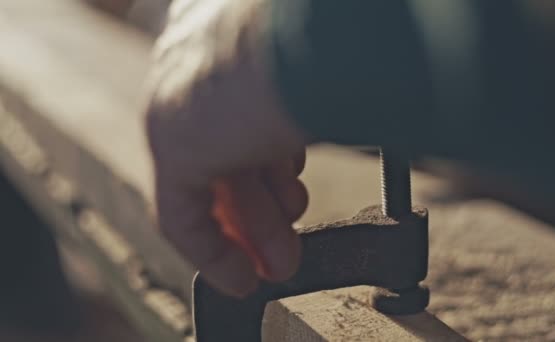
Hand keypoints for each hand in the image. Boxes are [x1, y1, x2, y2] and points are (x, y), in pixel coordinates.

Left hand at [144, 0, 308, 296]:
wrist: (321, 40)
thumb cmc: (339, 47)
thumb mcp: (318, 82)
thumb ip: (303, 108)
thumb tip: (323, 144)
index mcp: (224, 32)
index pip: (235, 111)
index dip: (266, 166)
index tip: (289, 198)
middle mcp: (194, 60)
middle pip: (224, 151)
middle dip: (262, 209)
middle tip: (287, 247)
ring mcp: (177, 98)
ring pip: (210, 180)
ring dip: (253, 228)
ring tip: (282, 262)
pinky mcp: (173, 141)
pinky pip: (182, 211)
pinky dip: (212, 250)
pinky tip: (240, 276)